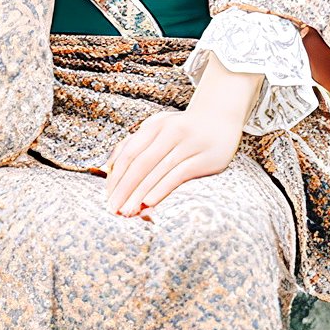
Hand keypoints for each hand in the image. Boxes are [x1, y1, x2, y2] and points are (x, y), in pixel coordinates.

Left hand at [102, 105, 242, 217]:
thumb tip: (110, 168)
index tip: (108, 196)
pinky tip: (149, 203)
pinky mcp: (204, 158)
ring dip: (140, 193)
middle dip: (125, 188)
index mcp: (155, 125)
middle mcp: (170, 131)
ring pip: (158, 171)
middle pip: (141, 163)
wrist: (220, 117)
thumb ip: (136, 144)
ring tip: (128, 212)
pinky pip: (177, 175)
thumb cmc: (183, 129)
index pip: (129, 153)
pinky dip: (161, 189)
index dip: (117, 176)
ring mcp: (188, 144)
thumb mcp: (159, 129)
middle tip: (114, 209)